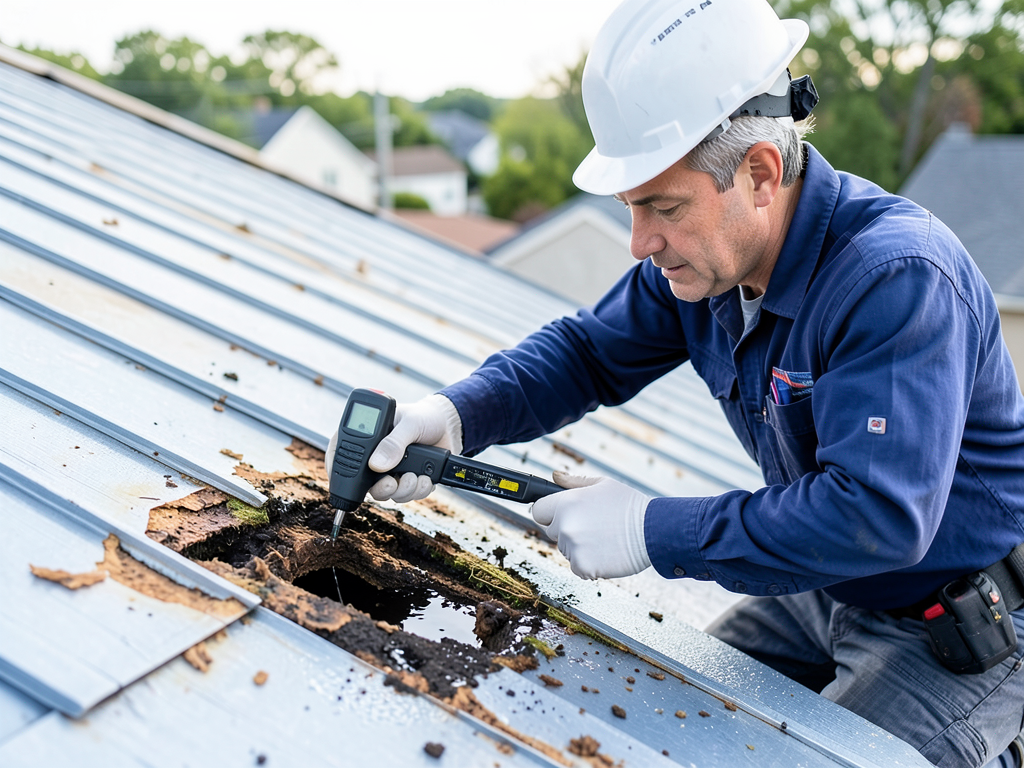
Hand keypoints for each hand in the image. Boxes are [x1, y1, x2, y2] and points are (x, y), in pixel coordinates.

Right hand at [326, 394, 462, 503]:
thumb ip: (394, 442)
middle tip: (390, 483)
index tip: (345, 485)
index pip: (340, 454)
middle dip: (379, 489)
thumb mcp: (410, 423)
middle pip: (363, 483)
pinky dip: (417, 491)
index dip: (338, 473)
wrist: (449, 426)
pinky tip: (425, 479)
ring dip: (401, 491)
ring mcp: (390, 470)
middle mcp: (374, 456)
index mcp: (365, 436)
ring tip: (414, 476)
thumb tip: (377, 465)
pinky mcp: (408, 480)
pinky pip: (407, 495)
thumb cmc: (424, 416)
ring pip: (386, 493)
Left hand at [531, 471, 652, 578]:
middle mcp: (565, 525)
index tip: (559, 514)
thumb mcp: (602, 484)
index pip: (538, 511)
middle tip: (593, 525)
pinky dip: (589, 563)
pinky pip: (577, 566)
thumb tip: (555, 476)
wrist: (654, 530)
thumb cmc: (630, 506)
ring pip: (566, 550)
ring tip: (603, 537)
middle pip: (552, 532)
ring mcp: (573, 548)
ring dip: (579, 546)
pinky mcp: (583, 566)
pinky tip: (606, 551)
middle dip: (567, 529)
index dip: (550, 512)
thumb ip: (574, 482)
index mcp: (567, 503)